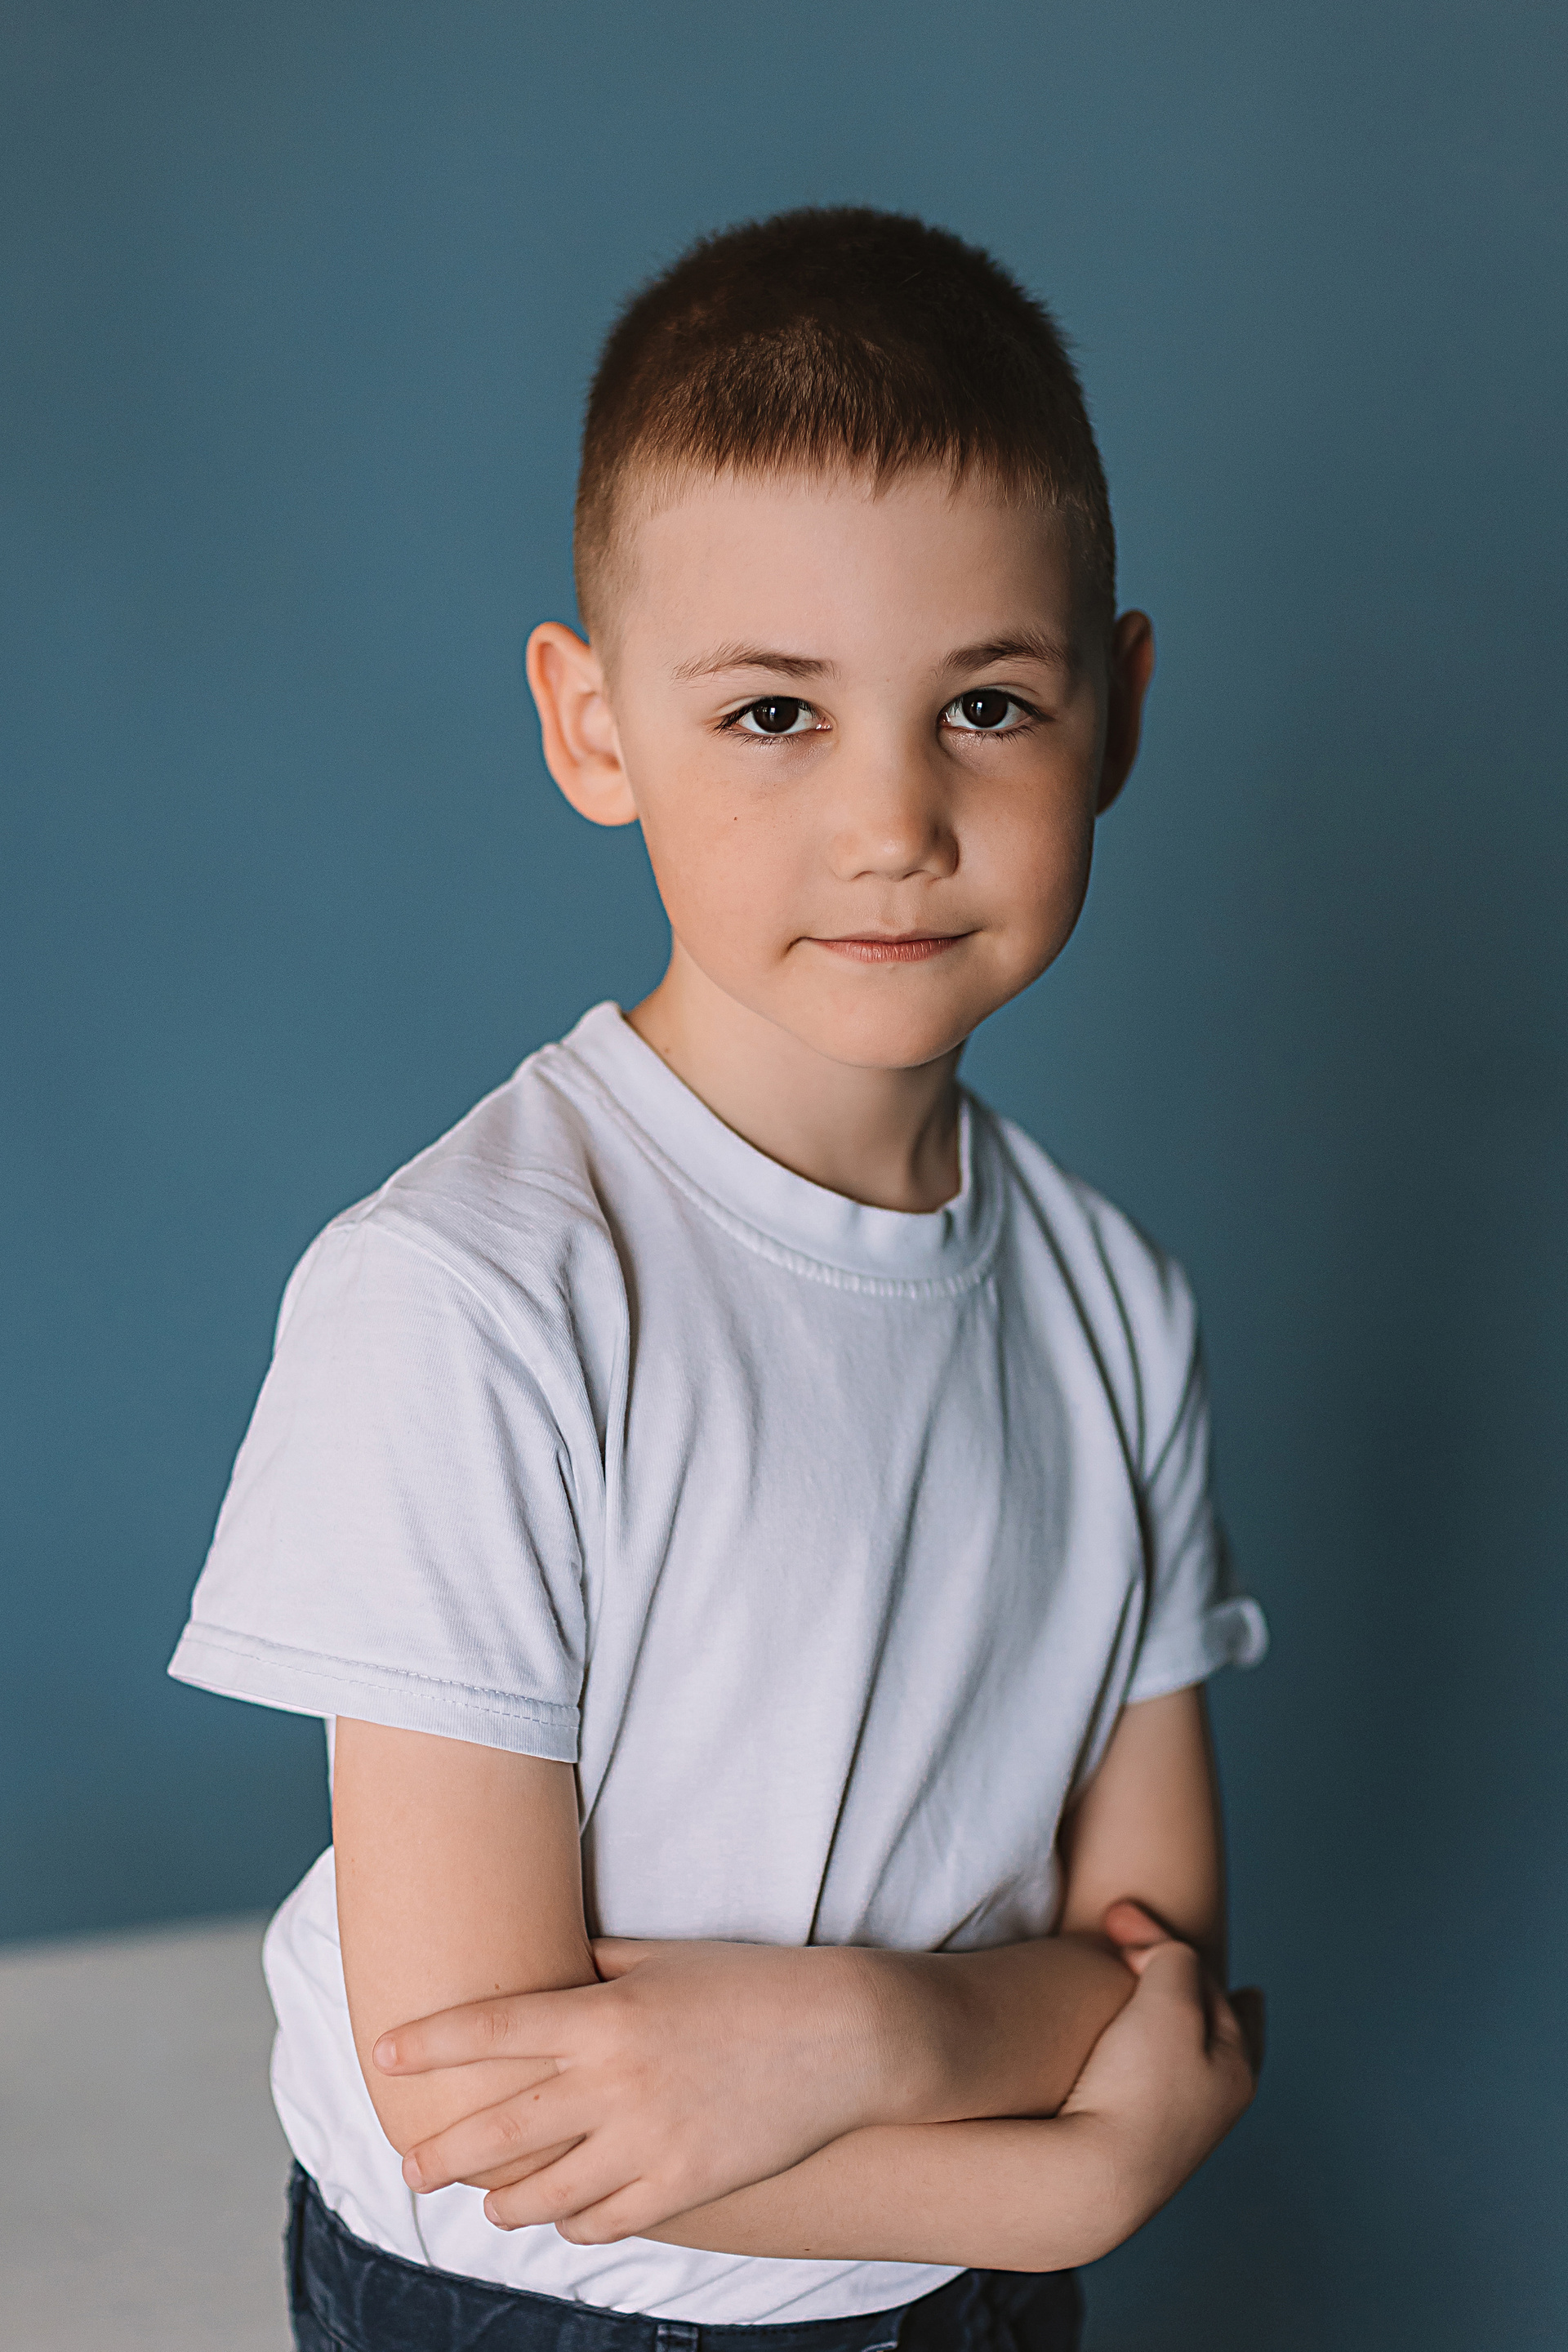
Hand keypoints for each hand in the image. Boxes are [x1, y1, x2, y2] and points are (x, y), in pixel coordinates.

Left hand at [374, 1937, 906, 2241]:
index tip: (383, 2053)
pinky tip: (563, 2219)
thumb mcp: (668, 1959)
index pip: (493, 2030)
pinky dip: (574, 2224)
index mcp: (606, 2014)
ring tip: (484, 2203)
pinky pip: (605, 2220)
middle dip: (442, 2150)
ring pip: (544, 2192)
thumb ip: (600, 1968)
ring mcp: (647, 2141)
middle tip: (408, 2164)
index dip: (430, 2042)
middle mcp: (614, 2081)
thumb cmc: (754, 1982)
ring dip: (503, 2201)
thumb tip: (552, 1968)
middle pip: (499, 2127)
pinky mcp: (684, 2186)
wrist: (847, 2035)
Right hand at [1054, 1900, 1259, 2239]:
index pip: (1207, 1981)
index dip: (1162, 1939)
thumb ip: (1175, 1959)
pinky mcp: (1138, 2143)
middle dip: (1213, 1995)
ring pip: (1193, 2062)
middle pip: (1226, 2033)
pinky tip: (1143, 2062)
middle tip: (1231, 1984)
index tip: (1117, 1917)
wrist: (1092, 2180)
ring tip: (1187, 2017)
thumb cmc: (1138, 2086)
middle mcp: (1215, 2100)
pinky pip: (1157, 2086)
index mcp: (1235, 2066)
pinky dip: (1155, 2058)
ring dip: (1184, 2028)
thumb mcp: (1168, 1999)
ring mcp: (1178, 2126)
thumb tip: (1166, 1960)